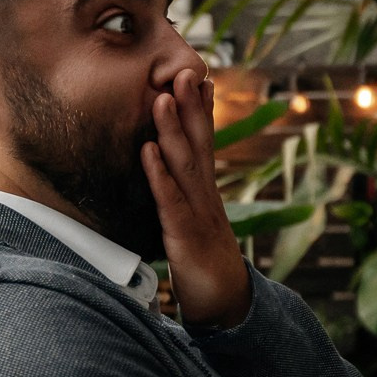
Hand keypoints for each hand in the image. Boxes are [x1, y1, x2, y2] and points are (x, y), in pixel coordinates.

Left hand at [142, 69, 250, 329]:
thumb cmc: (207, 265)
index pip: (206, 144)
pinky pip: (170, 200)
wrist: (228, 306)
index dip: (202, 110)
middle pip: (201, 144)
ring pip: (186, 165)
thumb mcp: (196, 224)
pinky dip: (159, 174)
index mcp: (207, 192)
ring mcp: (199, 214)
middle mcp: (207, 196)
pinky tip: (148, 151)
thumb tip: (172, 174)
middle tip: (184, 69)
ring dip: (174, 130)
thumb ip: (185, 198)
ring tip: (161, 97)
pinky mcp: (186, 235)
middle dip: (192, 107)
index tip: (198, 75)